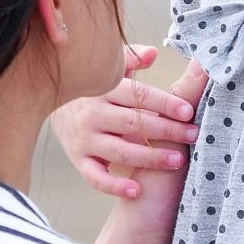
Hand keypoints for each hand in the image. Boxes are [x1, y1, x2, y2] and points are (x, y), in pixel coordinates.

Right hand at [52, 45, 204, 198]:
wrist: (49, 103)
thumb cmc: (92, 88)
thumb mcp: (108, 71)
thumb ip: (131, 61)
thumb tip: (152, 52)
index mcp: (104, 90)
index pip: (138, 95)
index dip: (164, 103)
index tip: (187, 111)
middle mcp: (94, 115)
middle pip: (134, 123)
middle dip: (166, 130)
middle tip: (193, 135)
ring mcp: (85, 140)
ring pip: (120, 151)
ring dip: (150, 158)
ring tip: (177, 161)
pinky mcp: (79, 161)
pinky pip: (96, 178)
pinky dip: (114, 186)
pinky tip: (136, 191)